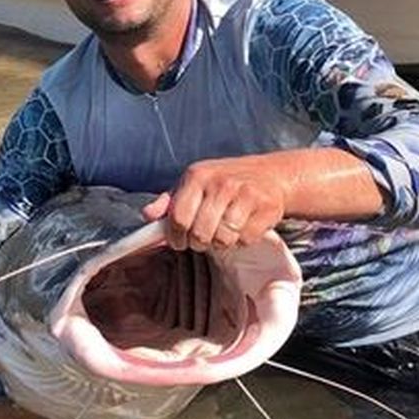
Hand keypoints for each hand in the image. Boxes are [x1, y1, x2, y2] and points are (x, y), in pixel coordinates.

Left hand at [140, 155, 288, 251]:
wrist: (270, 174)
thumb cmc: (224, 182)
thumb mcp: (192, 184)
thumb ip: (168, 201)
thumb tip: (147, 215)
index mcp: (197, 175)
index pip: (178, 217)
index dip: (176, 237)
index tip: (179, 242)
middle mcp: (221, 183)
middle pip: (200, 233)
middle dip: (198, 243)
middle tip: (203, 239)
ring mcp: (245, 194)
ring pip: (223, 239)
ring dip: (220, 243)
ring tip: (222, 233)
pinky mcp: (266, 207)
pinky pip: (245, 240)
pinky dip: (241, 241)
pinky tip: (241, 229)